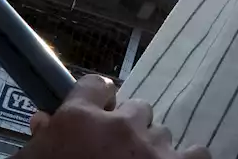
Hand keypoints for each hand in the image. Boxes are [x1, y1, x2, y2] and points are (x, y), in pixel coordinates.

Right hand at [19, 75, 209, 158]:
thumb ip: (41, 140)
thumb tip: (43, 121)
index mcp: (78, 121)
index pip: (95, 86)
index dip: (98, 100)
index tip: (98, 114)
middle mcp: (119, 125)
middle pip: (136, 109)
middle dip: (128, 128)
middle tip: (114, 154)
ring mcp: (152, 146)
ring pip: (161, 132)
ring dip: (151, 148)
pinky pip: (196, 153)